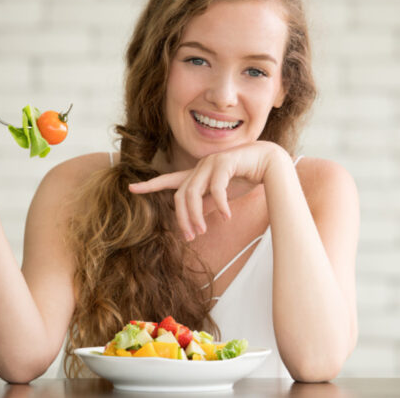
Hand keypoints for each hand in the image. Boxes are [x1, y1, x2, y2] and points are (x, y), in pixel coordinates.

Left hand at [128, 141, 287, 240]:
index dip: (150, 185)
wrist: (269, 163)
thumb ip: (207, 205)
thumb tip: (194, 221)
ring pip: (192, 193)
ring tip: (203, 231)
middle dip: (182, 218)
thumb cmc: (246, 177)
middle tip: (190, 237)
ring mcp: (211, 163)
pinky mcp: (224, 162)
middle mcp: (200, 167)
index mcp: (198, 174)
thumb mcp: (223, 196)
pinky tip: (227, 217)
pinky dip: (220, 205)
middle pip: (180, 195)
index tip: (130, 188)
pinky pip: (216, 188)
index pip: (169, 180)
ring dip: (196, 215)